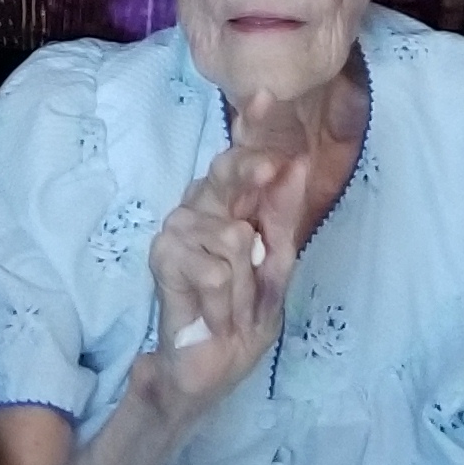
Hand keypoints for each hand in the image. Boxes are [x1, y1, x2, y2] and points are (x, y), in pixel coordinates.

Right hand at [144, 95, 302, 414]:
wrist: (209, 369)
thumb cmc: (242, 317)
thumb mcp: (277, 268)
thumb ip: (284, 216)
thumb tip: (299, 161)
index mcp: (230, 205)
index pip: (240, 157)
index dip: (252, 126)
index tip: (268, 95)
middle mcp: (201, 207)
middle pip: (228, 172)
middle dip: (252, 175)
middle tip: (265, 210)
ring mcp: (178, 228)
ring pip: (234, 237)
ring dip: (246, 285)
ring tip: (232, 307)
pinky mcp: (163, 256)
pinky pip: (217, 269)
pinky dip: (226, 302)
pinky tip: (213, 316)